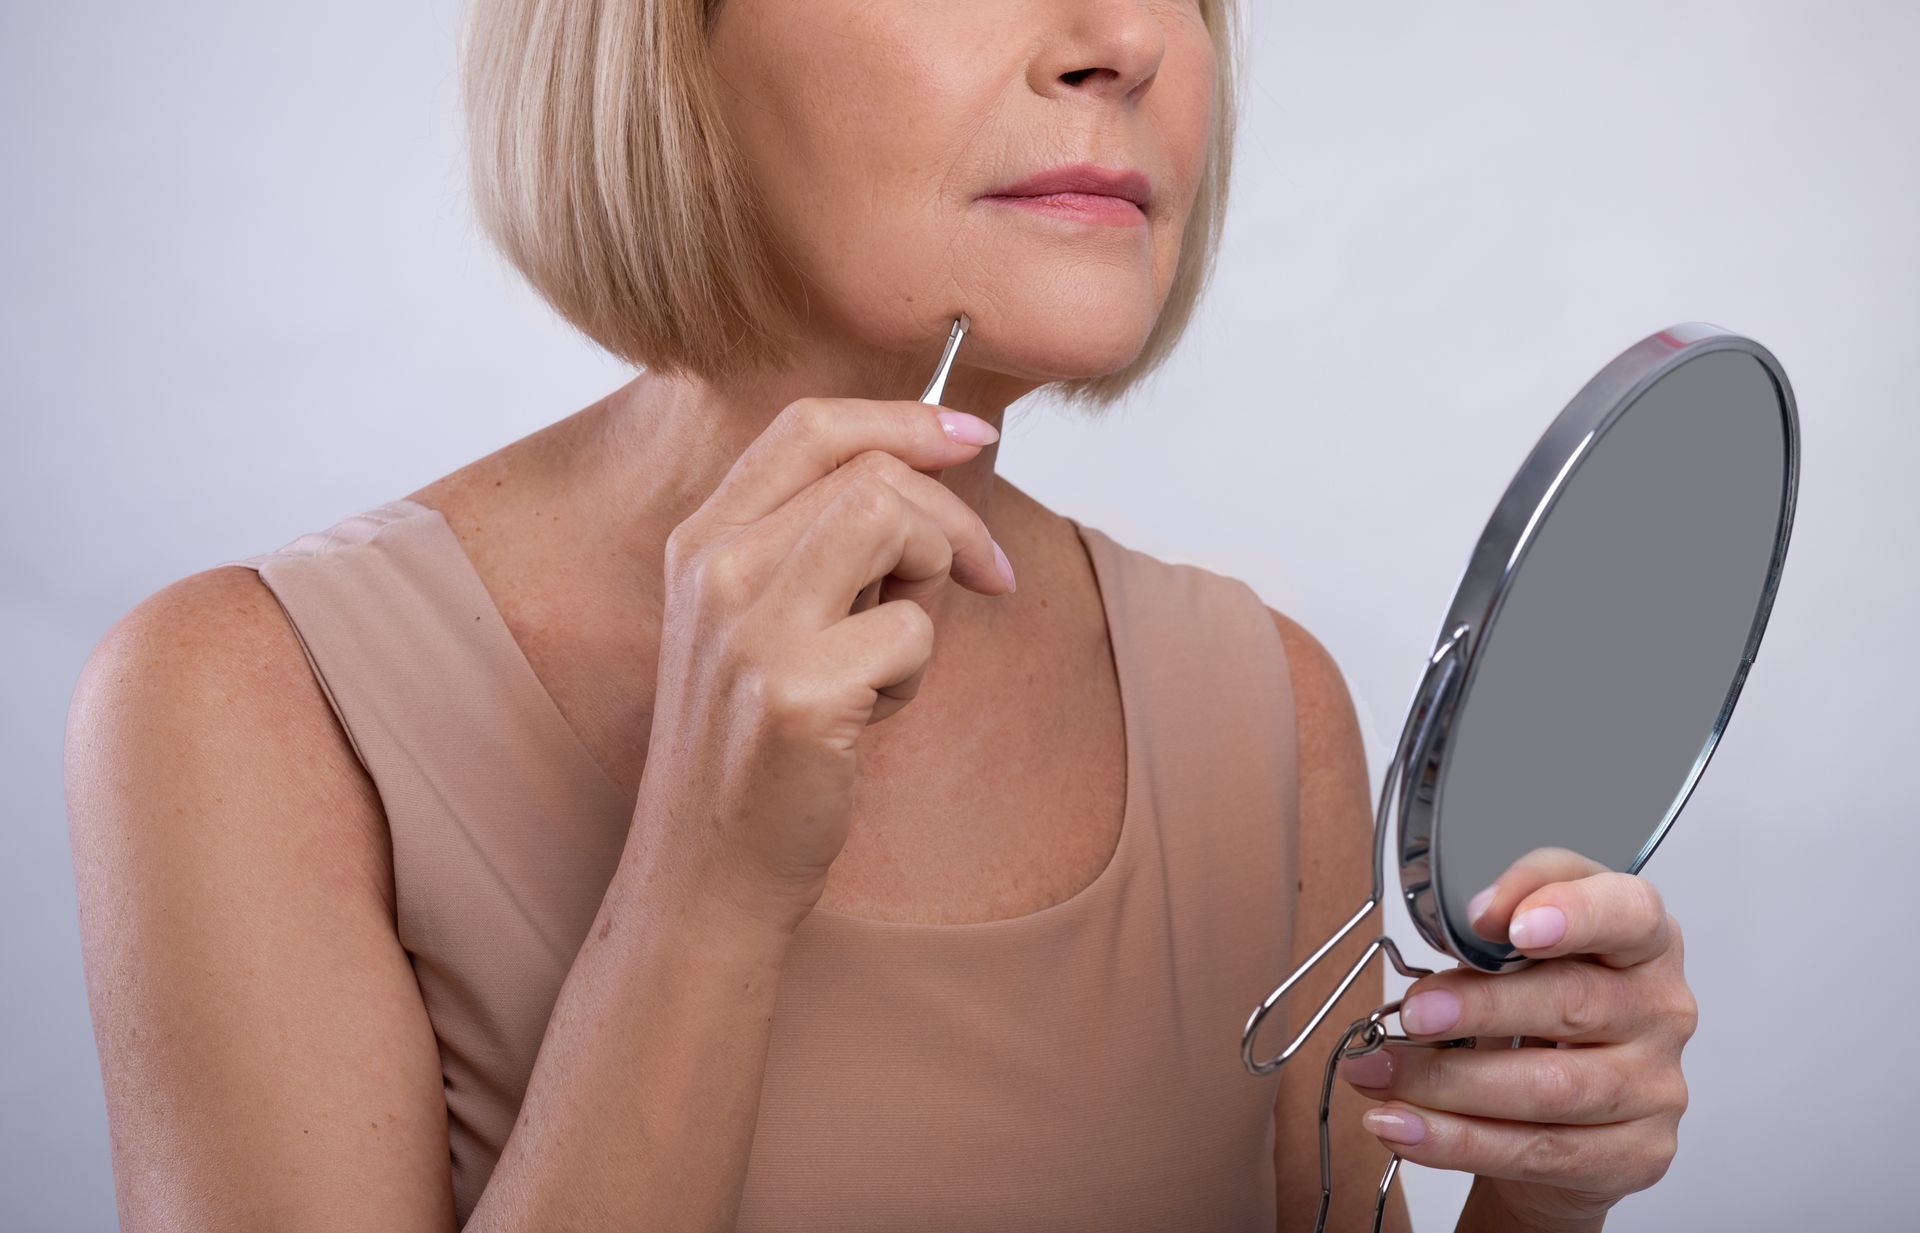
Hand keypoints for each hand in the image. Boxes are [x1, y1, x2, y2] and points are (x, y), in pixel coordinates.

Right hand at [633, 397, 1014, 934]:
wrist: (708, 870)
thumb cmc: (757, 745)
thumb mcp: (763, 622)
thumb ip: (820, 544)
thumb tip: (934, 472)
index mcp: (702, 540)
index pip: (811, 426)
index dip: (905, 418)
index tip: (972, 437)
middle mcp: (714, 569)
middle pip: (872, 473)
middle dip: (953, 520)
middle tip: (983, 579)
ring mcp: (748, 628)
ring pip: (893, 522)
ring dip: (932, 580)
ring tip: (895, 654)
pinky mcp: (794, 692)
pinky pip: (910, 630)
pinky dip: (916, 672)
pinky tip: (869, 717)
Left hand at [1338, 848, 1696, 1230]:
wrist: (1553, 1114)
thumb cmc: (1533, 1011)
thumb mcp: (1512, 954)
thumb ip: (1490, 934)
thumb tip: (1452, 942)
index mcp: (1641, 939)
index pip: (1628, 910)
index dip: (1574, 912)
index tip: (1510, 924)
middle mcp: (1660, 1009)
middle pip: (1576, 1002)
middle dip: (1481, 1006)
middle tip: (1414, 1013)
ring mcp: (1655, 1087)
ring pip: (1551, 1088)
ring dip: (1447, 1082)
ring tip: (1377, 1072)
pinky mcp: (1635, 1155)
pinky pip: (1537, 1151)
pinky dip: (1454, 1140)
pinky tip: (1402, 1126)